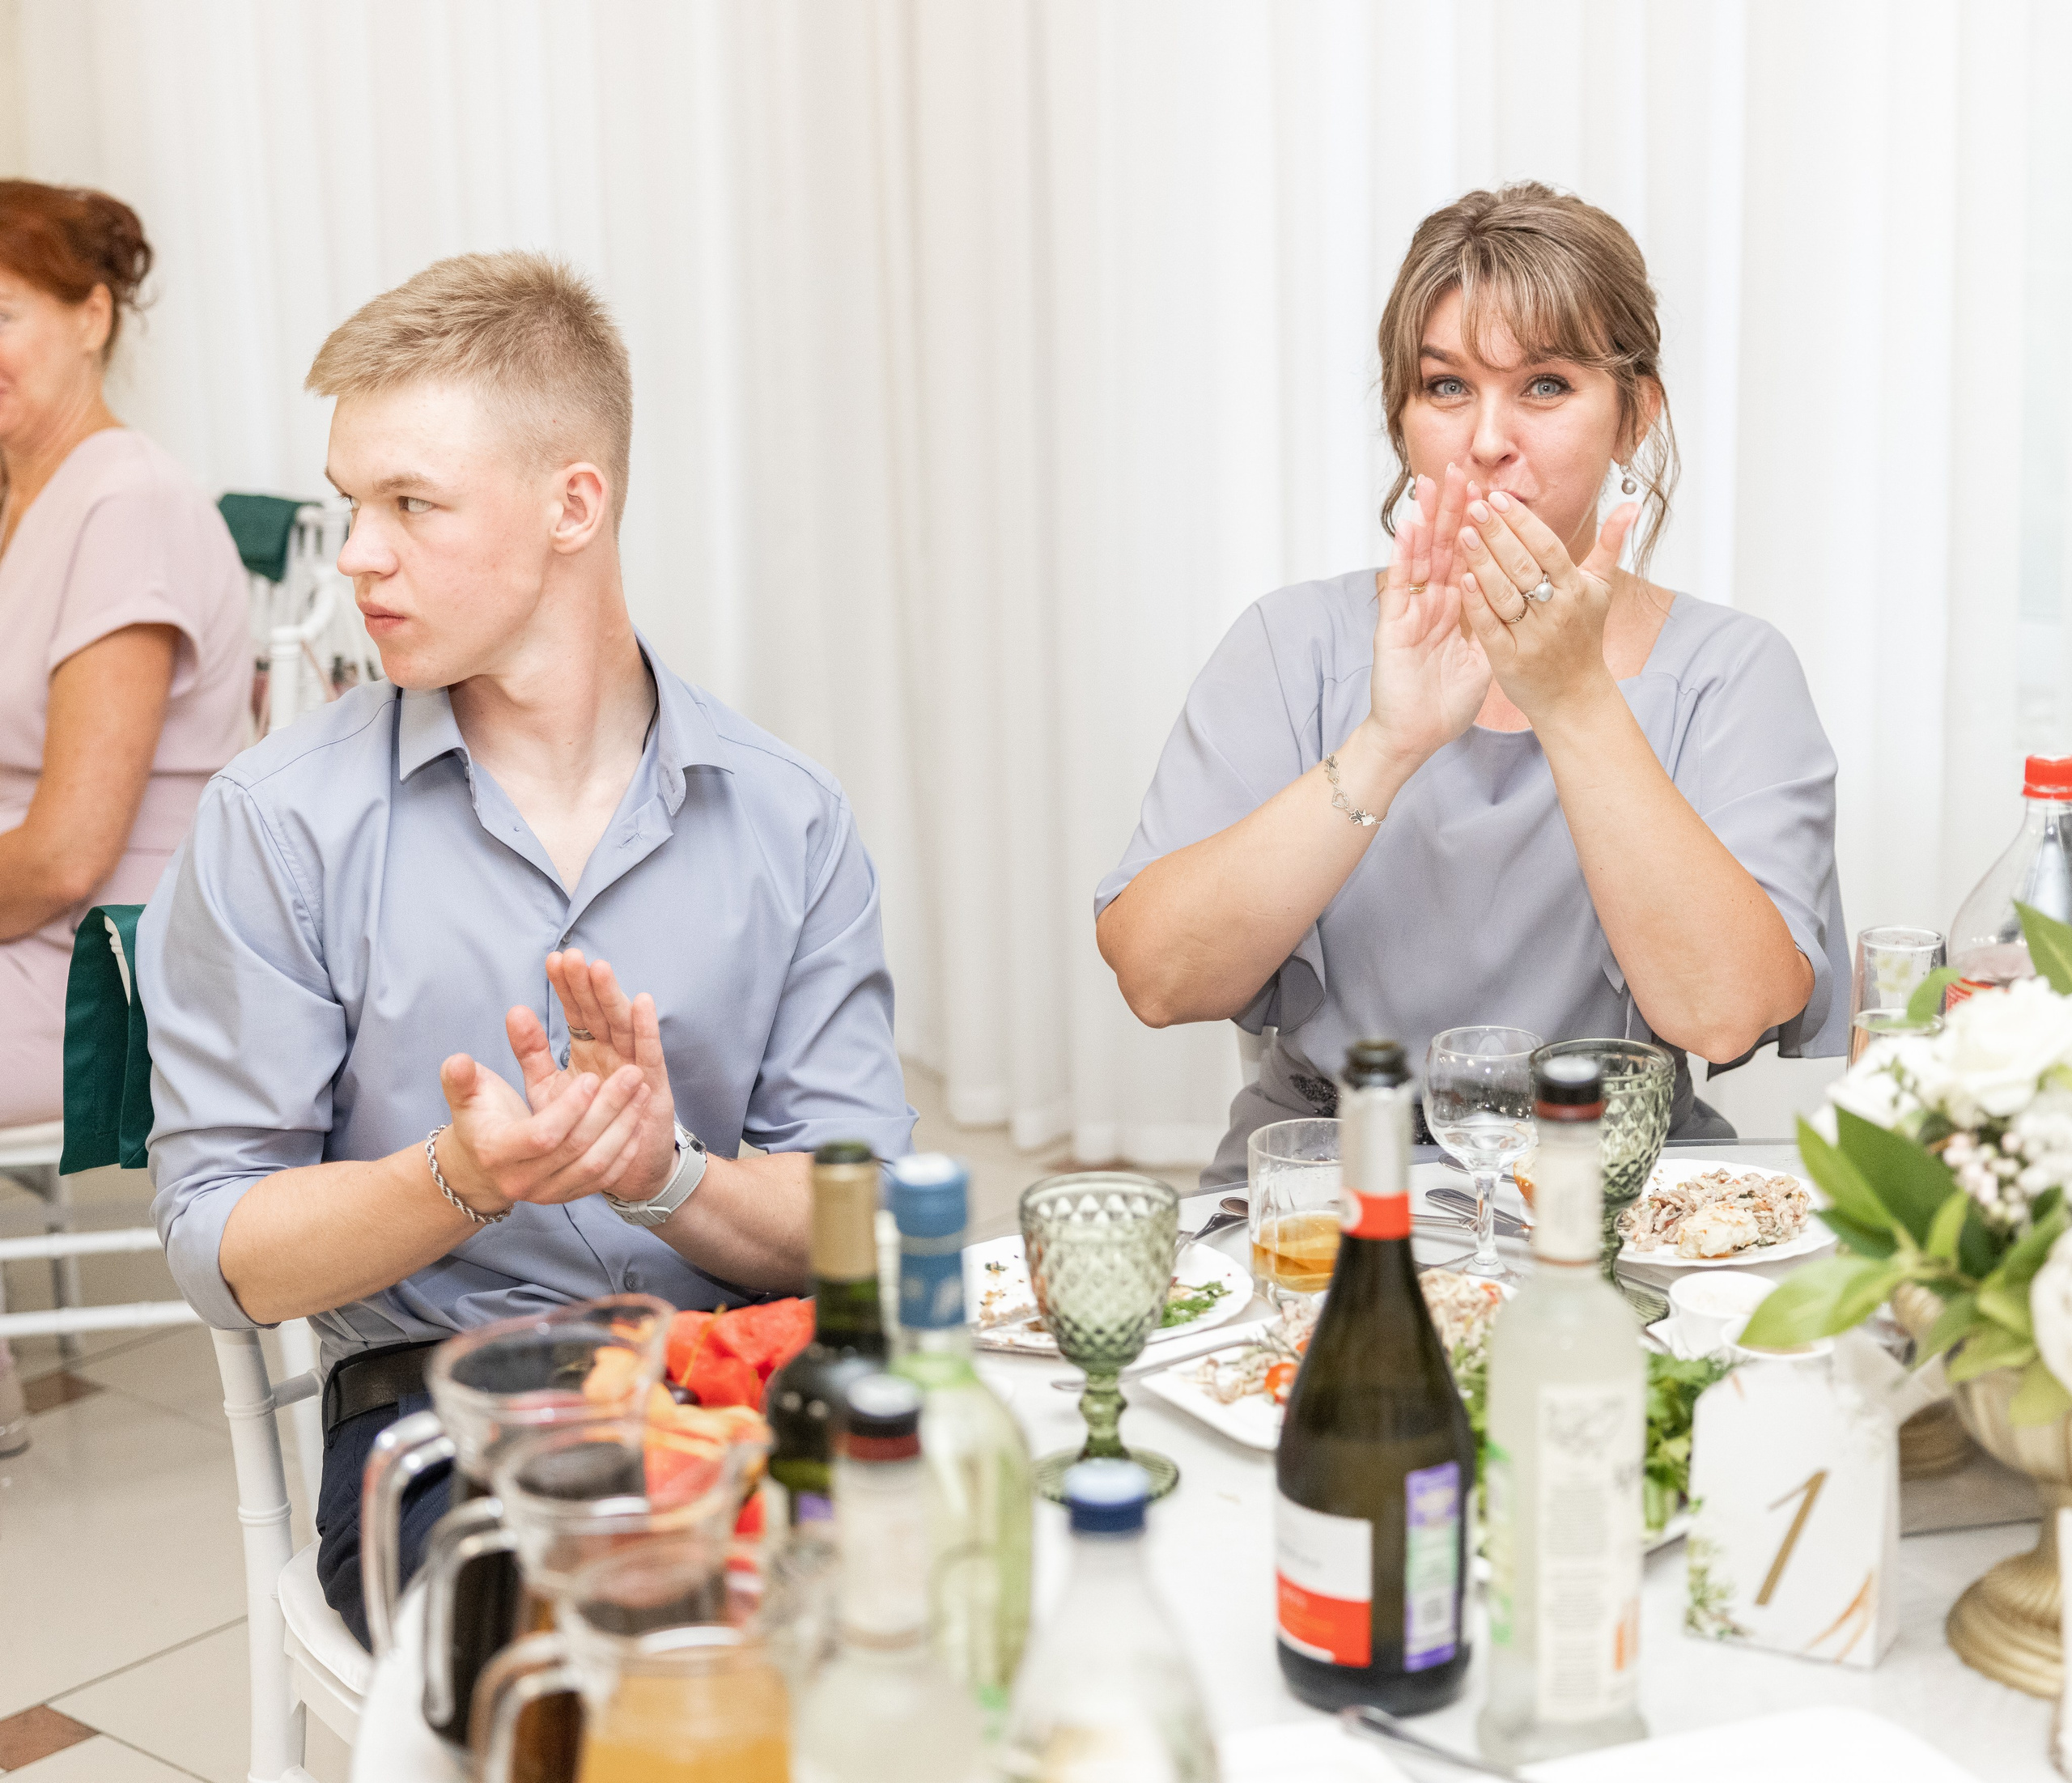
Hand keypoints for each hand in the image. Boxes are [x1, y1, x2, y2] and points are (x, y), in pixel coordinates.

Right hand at [436, 1048, 649, 1213]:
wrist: (481, 1166)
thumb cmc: (478, 1119)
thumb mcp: (465, 1095)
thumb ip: (460, 1078)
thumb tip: (458, 1061)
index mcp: (497, 1152)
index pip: (542, 1136)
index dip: (569, 1108)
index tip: (591, 1077)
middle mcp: (522, 1180)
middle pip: (576, 1148)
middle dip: (608, 1109)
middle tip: (632, 1074)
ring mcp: (548, 1193)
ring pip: (595, 1165)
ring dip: (624, 1127)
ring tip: (641, 1089)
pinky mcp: (568, 1195)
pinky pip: (604, 1178)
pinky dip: (625, 1149)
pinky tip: (638, 1119)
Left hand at [507, 950, 680, 1203]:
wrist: (618, 1170)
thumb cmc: (582, 1126)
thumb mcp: (548, 1088)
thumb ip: (532, 1053)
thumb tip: (514, 1010)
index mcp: (589, 1050)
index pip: (577, 1013)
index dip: (567, 988)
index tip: (553, 960)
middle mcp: (613, 1052)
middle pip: (599, 1012)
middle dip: (587, 985)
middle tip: (573, 957)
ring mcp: (635, 1065)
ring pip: (622, 1025)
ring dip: (612, 997)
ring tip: (599, 970)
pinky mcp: (653, 1085)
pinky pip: (650, 1052)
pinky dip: (647, 1028)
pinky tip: (642, 1002)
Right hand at [1365, 465, 1490, 767]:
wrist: (1414, 736)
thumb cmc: (1445, 703)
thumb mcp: (1483, 659)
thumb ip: (1497, 629)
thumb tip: (1524, 607)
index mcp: (1456, 608)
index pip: (1470, 556)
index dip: (1480, 524)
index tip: (1492, 489)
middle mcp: (1432, 603)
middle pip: (1445, 546)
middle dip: (1454, 508)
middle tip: (1462, 467)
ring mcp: (1410, 612)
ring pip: (1420, 556)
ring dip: (1427, 519)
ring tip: (1433, 482)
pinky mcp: (1391, 626)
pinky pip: (1399, 585)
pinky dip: (1404, 556)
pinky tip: (1410, 527)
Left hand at [1457, 491, 1639, 720]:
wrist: (1574, 695)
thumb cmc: (1583, 636)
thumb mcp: (1600, 590)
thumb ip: (1610, 545)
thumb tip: (1632, 505)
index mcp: (1576, 591)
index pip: (1548, 548)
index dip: (1523, 522)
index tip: (1498, 498)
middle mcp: (1556, 612)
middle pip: (1523, 566)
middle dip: (1498, 534)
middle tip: (1473, 506)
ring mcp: (1532, 637)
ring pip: (1504, 593)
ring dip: (1482, 562)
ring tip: (1463, 533)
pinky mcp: (1509, 659)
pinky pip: (1489, 626)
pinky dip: (1476, 602)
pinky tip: (1462, 578)